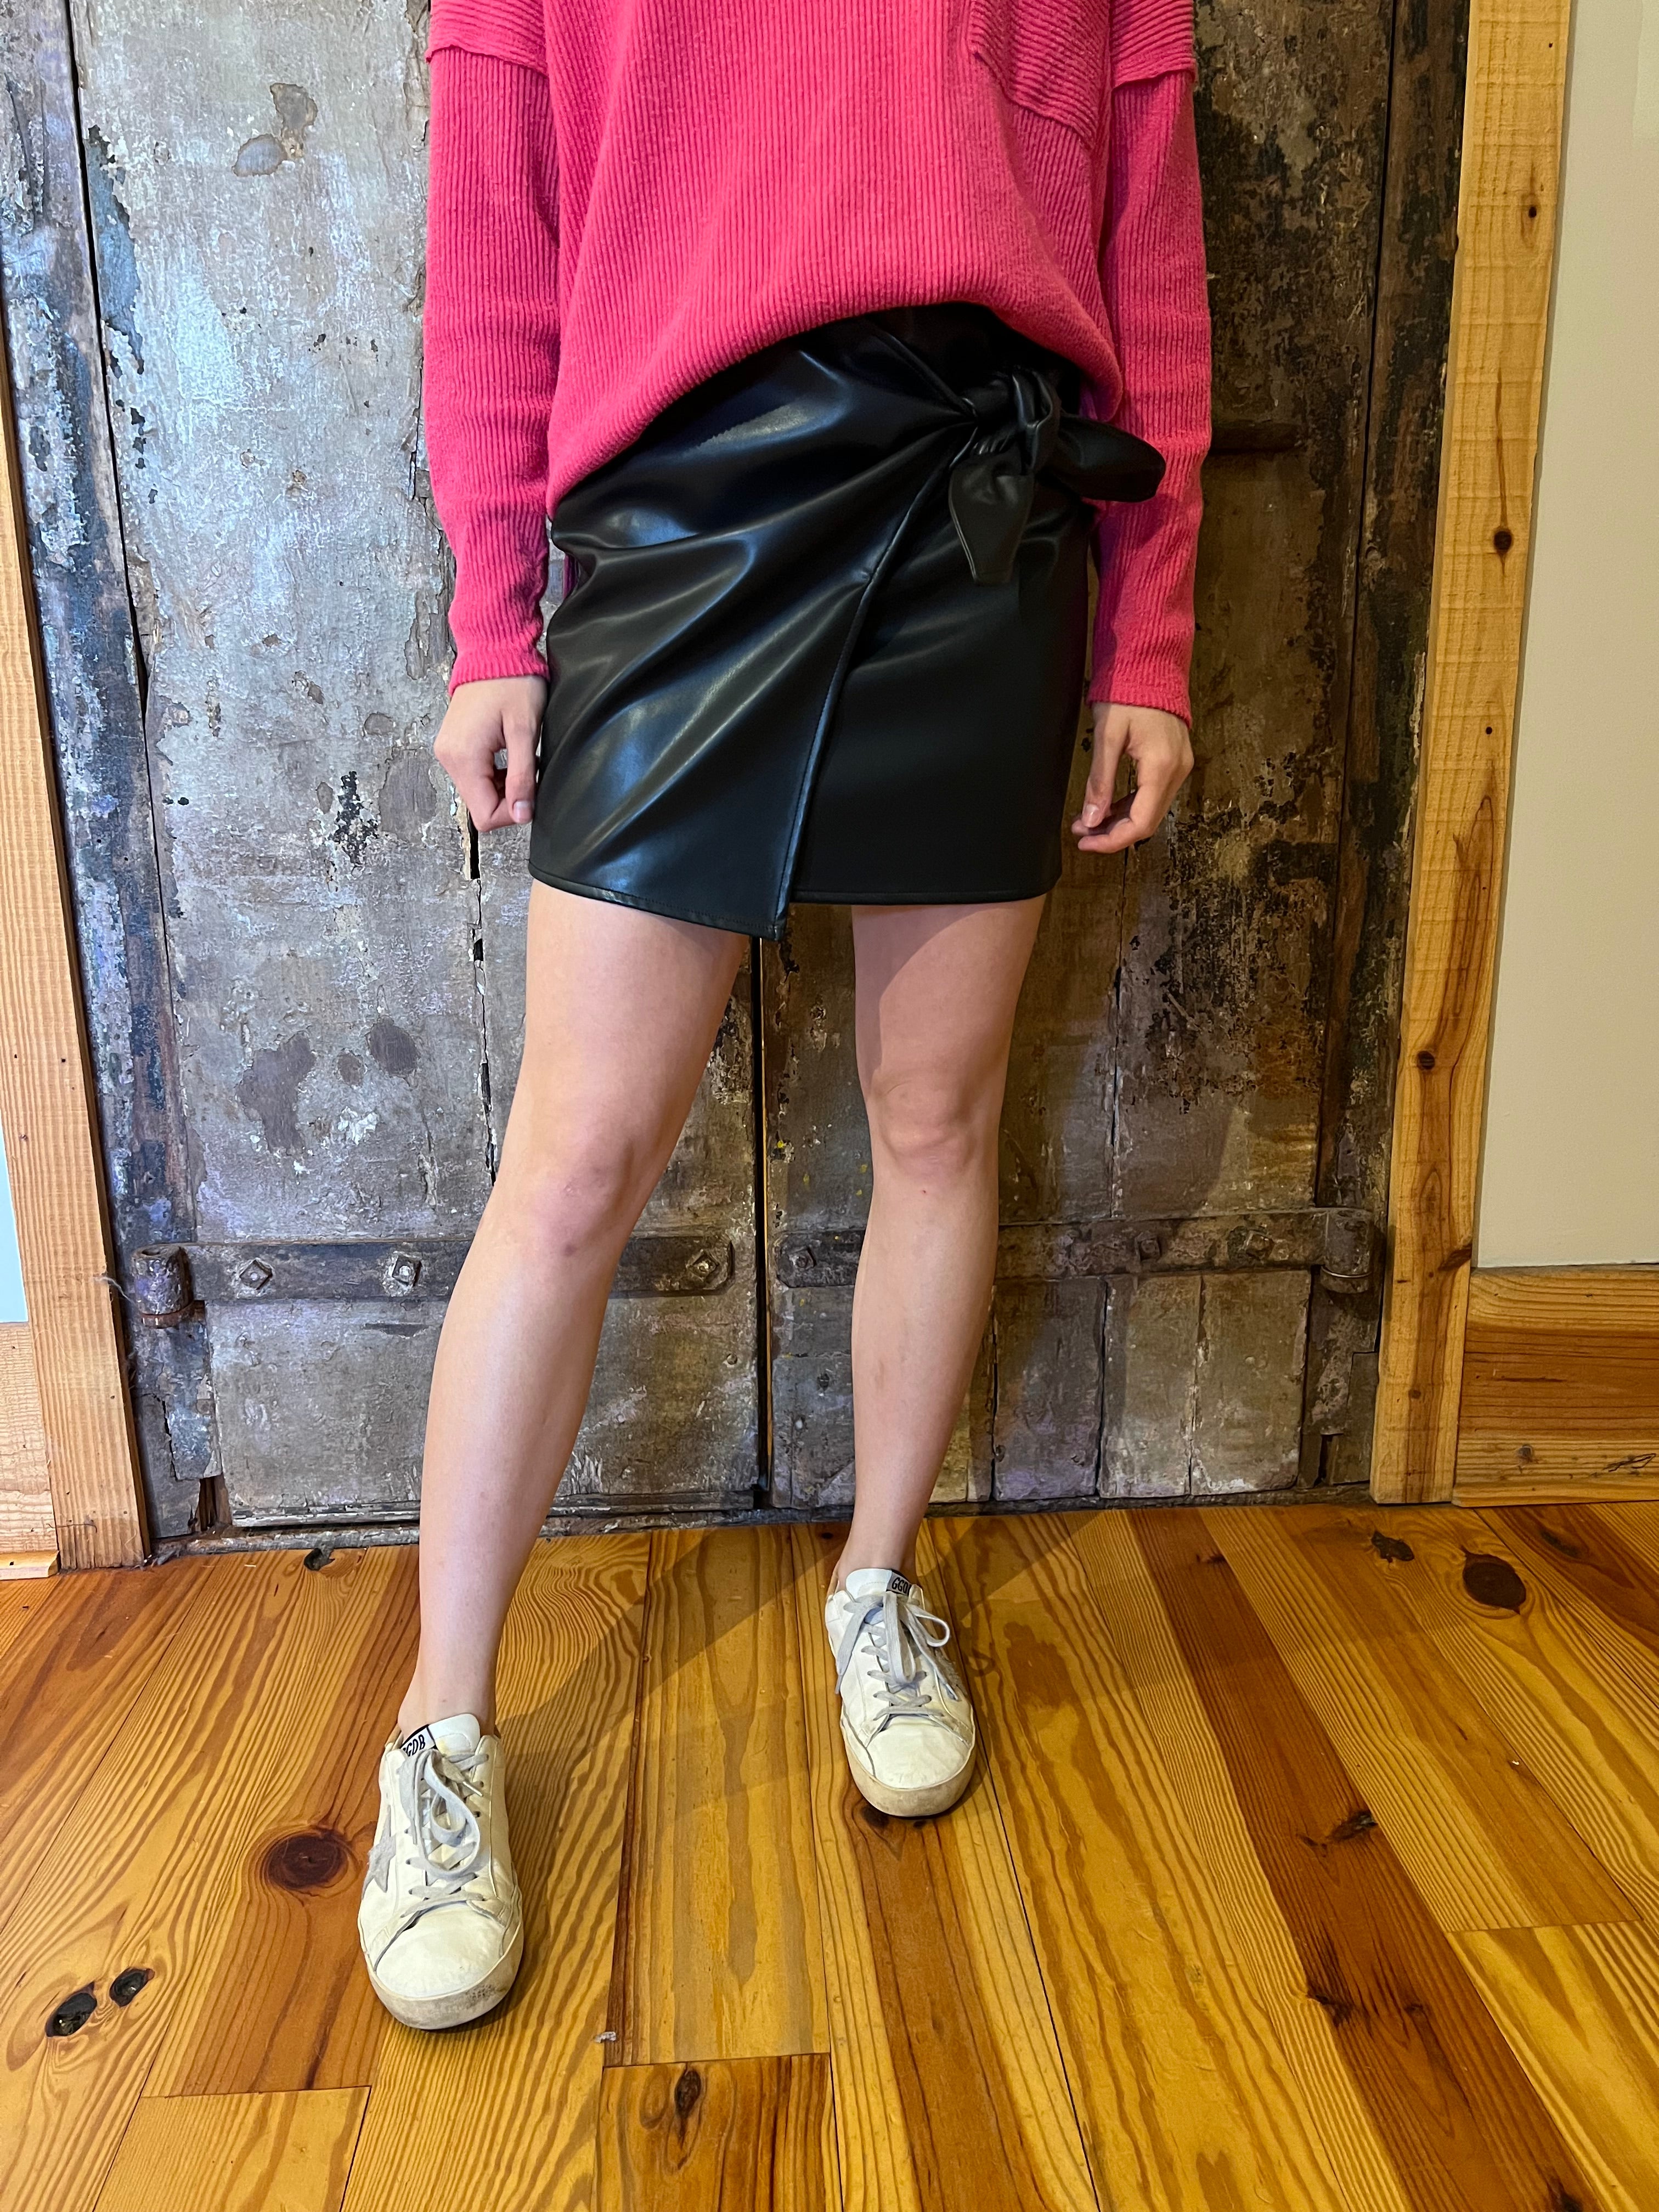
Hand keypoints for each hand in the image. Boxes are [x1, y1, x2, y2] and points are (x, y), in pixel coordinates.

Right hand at [433, 673, 547, 832]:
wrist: (494, 651)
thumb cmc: (512, 682)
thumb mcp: (525, 732)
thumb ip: (522, 777)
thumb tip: (521, 815)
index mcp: (463, 757)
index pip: (484, 816)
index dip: (513, 813)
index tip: (532, 791)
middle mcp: (448, 758)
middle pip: (479, 807)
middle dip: (509, 799)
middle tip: (529, 772)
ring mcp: (448, 752)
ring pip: (478, 793)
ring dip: (503, 787)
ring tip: (520, 759)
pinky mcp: (453, 745)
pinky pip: (474, 776)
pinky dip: (495, 775)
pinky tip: (509, 756)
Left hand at [1072, 701, 1193, 855]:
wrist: (1150, 664)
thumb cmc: (1129, 692)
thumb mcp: (1107, 737)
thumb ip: (1100, 781)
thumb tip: (1092, 818)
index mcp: (1162, 767)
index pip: (1140, 823)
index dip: (1111, 840)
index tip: (1085, 842)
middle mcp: (1177, 771)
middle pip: (1147, 822)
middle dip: (1112, 833)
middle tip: (1081, 832)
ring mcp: (1179, 766)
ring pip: (1149, 811)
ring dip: (1119, 821)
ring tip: (1087, 821)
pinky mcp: (1173, 762)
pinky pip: (1152, 795)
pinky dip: (1129, 806)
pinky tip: (1106, 807)